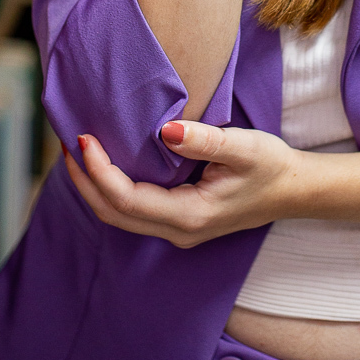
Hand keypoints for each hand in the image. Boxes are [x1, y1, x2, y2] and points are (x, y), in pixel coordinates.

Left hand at [63, 122, 304, 247]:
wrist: (293, 191)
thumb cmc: (271, 165)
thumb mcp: (244, 146)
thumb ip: (204, 140)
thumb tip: (164, 129)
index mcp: (190, 215)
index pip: (127, 199)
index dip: (99, 171)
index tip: (83, 138)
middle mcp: (178, 230)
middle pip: (113, 213)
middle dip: (83, 180)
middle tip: (66, 142)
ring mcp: (177, 230)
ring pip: (119, 216)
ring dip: (93, 186)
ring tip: (77, 150)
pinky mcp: (178, 221)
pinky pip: (132, 211)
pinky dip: (110, 189)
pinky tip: (105, 163)